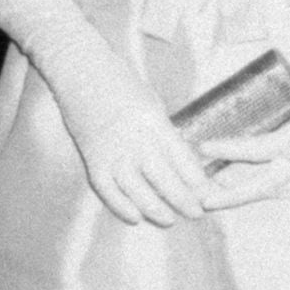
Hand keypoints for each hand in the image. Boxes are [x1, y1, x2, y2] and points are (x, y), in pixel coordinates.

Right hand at [41, 49, 214, 227]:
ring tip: (170, 220)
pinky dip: (120, 206)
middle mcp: (133, 138)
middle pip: (163, 178)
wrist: (79, 69)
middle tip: (197, 213)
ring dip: (155, 209)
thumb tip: (182, 161)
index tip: (209, 193)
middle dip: (183, 199)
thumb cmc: (121, 83)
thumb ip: (164, 132)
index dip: (197, 180)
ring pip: (136, 189)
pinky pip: (107, 189)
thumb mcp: (151, 102)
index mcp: (153, 120)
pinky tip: (135, 217)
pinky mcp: (91, 156)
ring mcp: (111, 149)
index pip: (181, 158)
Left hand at [200, 58, 289, 210]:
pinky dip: (249, 189)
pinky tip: (229, 187)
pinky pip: (271, 188)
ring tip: (207, 195)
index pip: (255, 151)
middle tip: (200, 200)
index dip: (227, 150)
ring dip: (234, 196)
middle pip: (255, 188)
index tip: (203, 147)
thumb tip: (231, 98)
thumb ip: (268, 100)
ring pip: (262, 192)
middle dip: (226, 197)